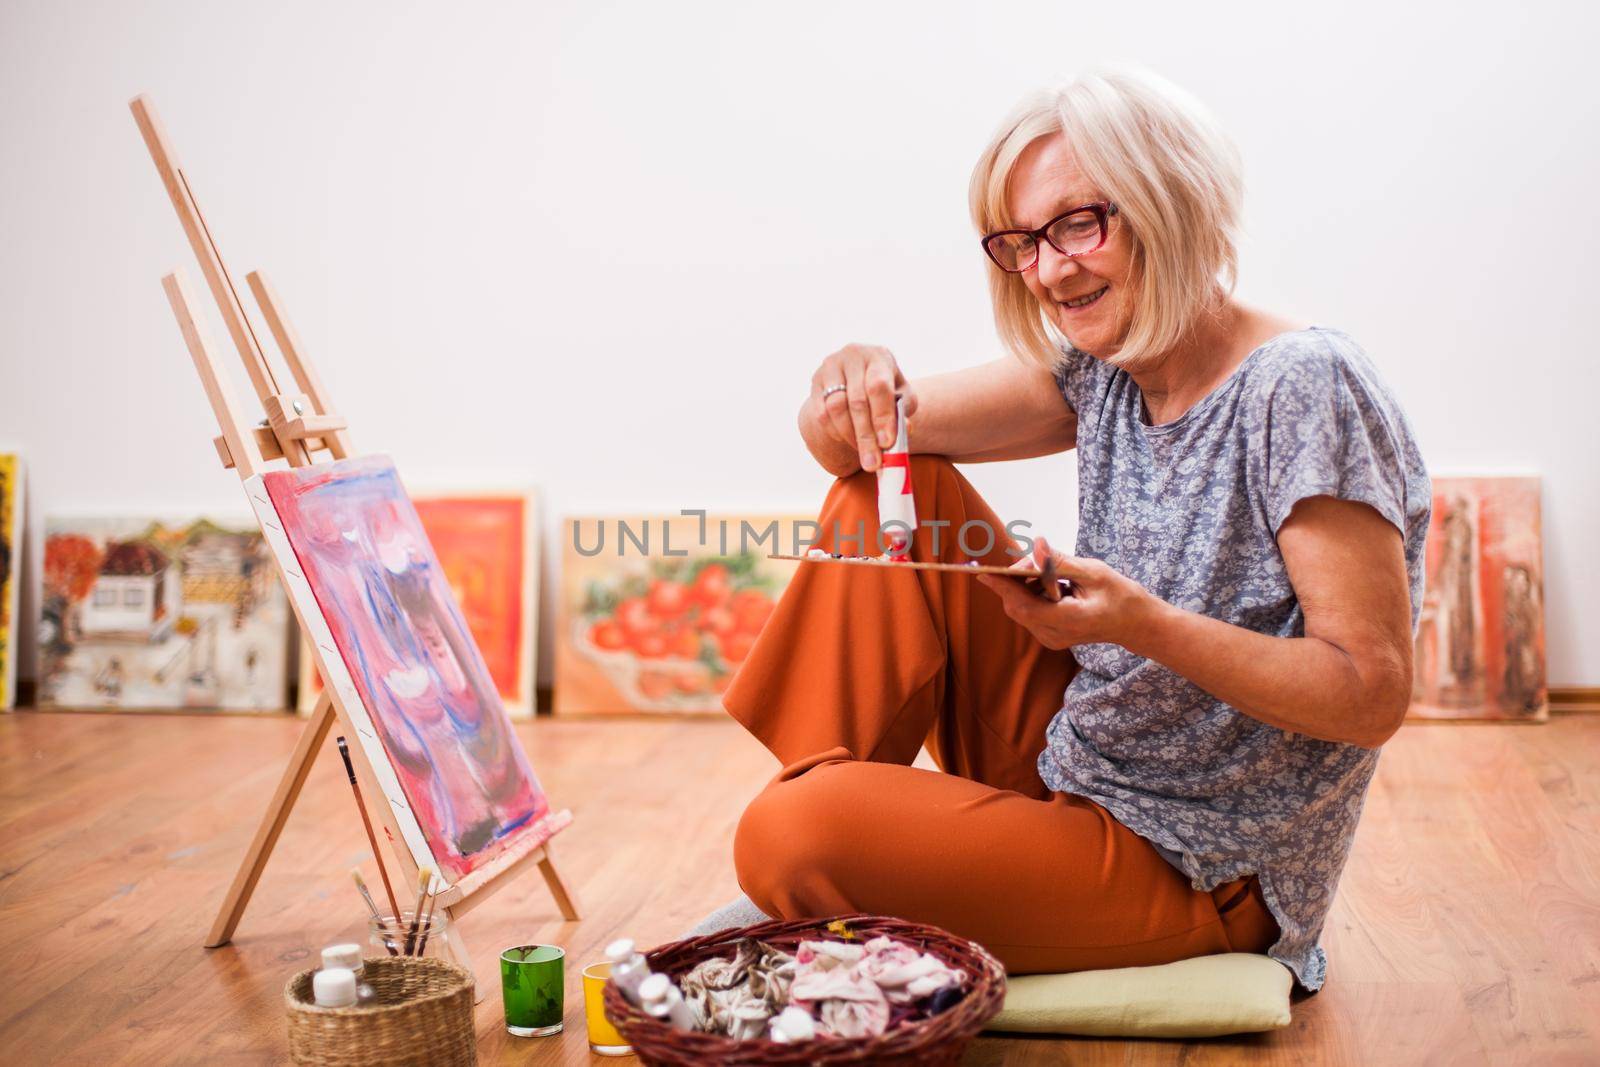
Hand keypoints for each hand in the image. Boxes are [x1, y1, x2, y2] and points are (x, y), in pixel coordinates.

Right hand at [807, 344, 917, 472]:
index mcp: (879, 356)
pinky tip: (847, 439)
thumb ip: (903, 412)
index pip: (879, 386)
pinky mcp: (815, 381)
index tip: (886, 443)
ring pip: (835, 408)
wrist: (858, 378)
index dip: (882, 416)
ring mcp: (830, 367)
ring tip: (863, 453)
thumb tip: (903, 431)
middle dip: (866, 436)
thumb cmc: (885, 391)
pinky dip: (834, 431)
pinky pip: (821, 413)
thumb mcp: (901, 397)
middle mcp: (853, 356)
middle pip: (857, 401)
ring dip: (850, 436)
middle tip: (873, 463)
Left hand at [975, 536, 1156, 650]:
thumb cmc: (1121, 595)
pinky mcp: (1051, 635)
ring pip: (1022, 609)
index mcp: (1067, 621)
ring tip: (1050, 573)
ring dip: (1025, 587)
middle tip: (1022, 559)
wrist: (1137, 624)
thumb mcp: (1093, 573)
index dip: (1001, 586)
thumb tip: (1034, 548)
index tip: (982, 570)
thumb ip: (1060, 563)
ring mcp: (1051, 638)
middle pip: (1017, 607)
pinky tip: (1053, 584)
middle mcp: (1054, 635)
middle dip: (1013, 581)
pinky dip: (1033, 594)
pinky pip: (1031, 612)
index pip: (1023, 605)